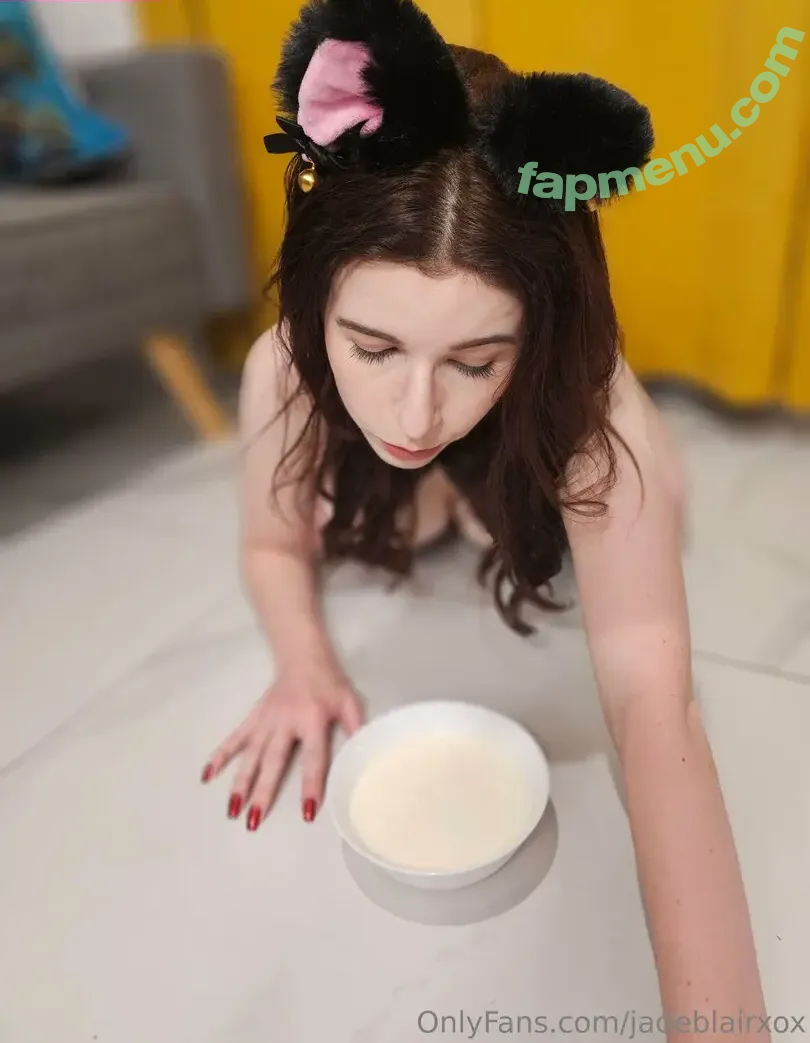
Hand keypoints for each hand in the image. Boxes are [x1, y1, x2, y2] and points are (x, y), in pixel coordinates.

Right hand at [200, 658, 363, 830]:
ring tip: (232, 810)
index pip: (313, 757)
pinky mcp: (253, 717)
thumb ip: (356, 726)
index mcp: (311, 719)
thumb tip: (365, 754)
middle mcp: (285, 721)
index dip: (311, 784)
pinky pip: (234, 738)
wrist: (302, 655)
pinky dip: (220, 756)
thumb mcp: (349, 701)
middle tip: (253, 821)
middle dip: (263, 791)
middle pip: (272, 761)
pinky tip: (207, 775)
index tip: (307, 812)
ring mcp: (265, 720)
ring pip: (250, 755)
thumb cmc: (328, 682)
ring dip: (239, 783)